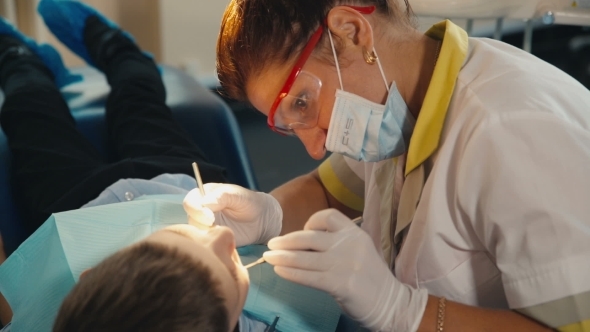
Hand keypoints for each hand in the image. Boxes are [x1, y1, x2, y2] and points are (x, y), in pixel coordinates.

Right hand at [183, 183, 281, 246]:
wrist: (262, 220)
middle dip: (201, 225)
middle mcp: (201, 210)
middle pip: (190, 219)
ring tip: (223, 234)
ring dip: (206, 235)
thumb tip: (204, 203)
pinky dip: (211, 244)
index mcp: (205, 195)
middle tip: (216, 228)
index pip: (190, 202)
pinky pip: (204, 243)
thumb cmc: (250, 202)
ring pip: (195, 233)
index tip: (210, 218)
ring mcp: (205, 226)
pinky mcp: (211, 239)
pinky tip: (223, 242)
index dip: (196, 210)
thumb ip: (221, 196)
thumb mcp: (238, 196)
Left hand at [263, 209, 427, 331]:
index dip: (310, 221)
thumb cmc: (368, 276)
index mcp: (355, 233)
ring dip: (282, 257)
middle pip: (309, 237)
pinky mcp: (340, 284)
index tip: (302, 230)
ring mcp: (345, 264)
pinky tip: (280, 272)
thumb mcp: (357, 250)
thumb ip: (335, 243)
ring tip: (268, 258)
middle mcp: (350, 244)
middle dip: (285, 241)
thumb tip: (300, 242)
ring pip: (305, 257)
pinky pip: (308, 276)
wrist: (389, 301)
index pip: (328, 216)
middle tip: (271, 244)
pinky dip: (291, 273)